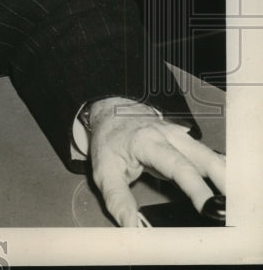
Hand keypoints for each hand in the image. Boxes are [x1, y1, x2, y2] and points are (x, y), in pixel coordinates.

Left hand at [88, 97, 225, 226]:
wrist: (111, 114)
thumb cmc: (109, 141)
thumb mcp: (103, 170)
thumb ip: (117, 198)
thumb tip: (131, 225)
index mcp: (148, 141)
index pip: (178, 165)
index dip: (196, 187)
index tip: (208, 207)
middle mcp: (170, 137)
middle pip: (205, 158)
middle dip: (224, 182)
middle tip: (233, 207)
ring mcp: (182, 137)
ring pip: (212, 157)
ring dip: (226, 178)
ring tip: (236, 202)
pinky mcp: (188, 143)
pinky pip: (209, 158)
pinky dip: (221, 173)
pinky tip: (228, 189)